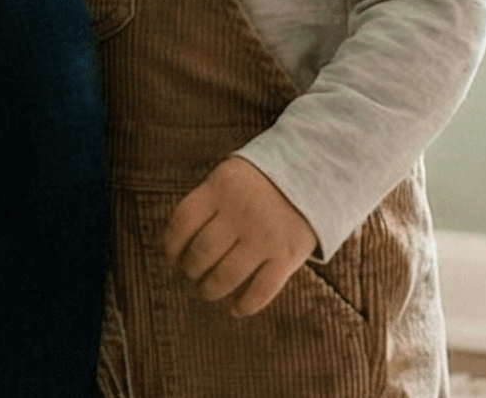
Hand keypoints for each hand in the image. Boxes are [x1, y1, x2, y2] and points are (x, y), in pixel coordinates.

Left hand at [164, 157, 317, 315]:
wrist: (313, 175)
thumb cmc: (259, 184)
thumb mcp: (229, 178)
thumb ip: (207, 205)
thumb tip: (176, 249)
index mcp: (220, 188)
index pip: (183, 222)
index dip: (171, 245)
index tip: (172, 257)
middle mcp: (241, 213)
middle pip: (201, 253)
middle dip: (191, 270)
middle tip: (193, 274)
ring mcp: (264, 236)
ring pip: (225, 276)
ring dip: (209, 291)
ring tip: (207, 292)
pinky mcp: (287, 256)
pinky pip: (260, 291)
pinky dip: (244, 306)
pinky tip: (235, 309)